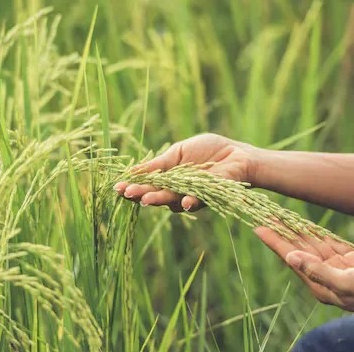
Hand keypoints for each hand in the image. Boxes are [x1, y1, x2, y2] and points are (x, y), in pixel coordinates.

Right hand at [114, 133, 258, 211]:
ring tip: (147, 198)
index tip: (117, 187)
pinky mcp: (209, 197)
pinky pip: (197, 201)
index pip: (146, 185)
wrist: (236, 154)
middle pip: (156, 195)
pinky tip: (183, 201)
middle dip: (141, 195)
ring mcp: (191, 196)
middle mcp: (177, 191)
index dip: (132, 187)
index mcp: (168, 179)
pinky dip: (190, 201)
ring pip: (172, 201)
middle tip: (129, 194)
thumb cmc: (208, 151)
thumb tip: (132, 171)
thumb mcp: (178, 152)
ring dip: (160, 199)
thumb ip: (159, 164)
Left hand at [254, 225, 353, 319]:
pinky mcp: (352, 261)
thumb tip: (291, 258)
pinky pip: (330, 244)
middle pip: (298, 249)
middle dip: (282, 232)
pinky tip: (307, 224)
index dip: (274, 242)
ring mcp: (338, 268)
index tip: (259, 227)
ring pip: (313, 244)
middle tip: (266, 214)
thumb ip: (317, 271)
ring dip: (298, 230)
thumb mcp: (345, 284)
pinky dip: (318, 233)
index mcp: (319, 284)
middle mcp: (324, 275)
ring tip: (282, 215)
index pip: (290, 258)